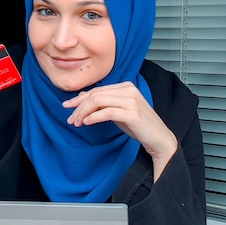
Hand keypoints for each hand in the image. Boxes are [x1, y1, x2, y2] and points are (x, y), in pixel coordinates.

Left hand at [63, 82, 177, 180]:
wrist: (158, 138)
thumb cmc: (139, 125)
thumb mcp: (118, 111)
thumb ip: (104, 104)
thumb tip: (82, 98)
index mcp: (126, 86)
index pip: (97, 90)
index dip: (79, 98)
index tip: (67, 106)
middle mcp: (129, 90)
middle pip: (96, 94)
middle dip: (79, 106)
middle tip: (70, 119)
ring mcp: (132, 101)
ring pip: (99, 101)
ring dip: (83, 112)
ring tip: (76, 123)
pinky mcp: (132, 113)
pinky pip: (107, 112)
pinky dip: (94, 117)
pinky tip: (87, 122)